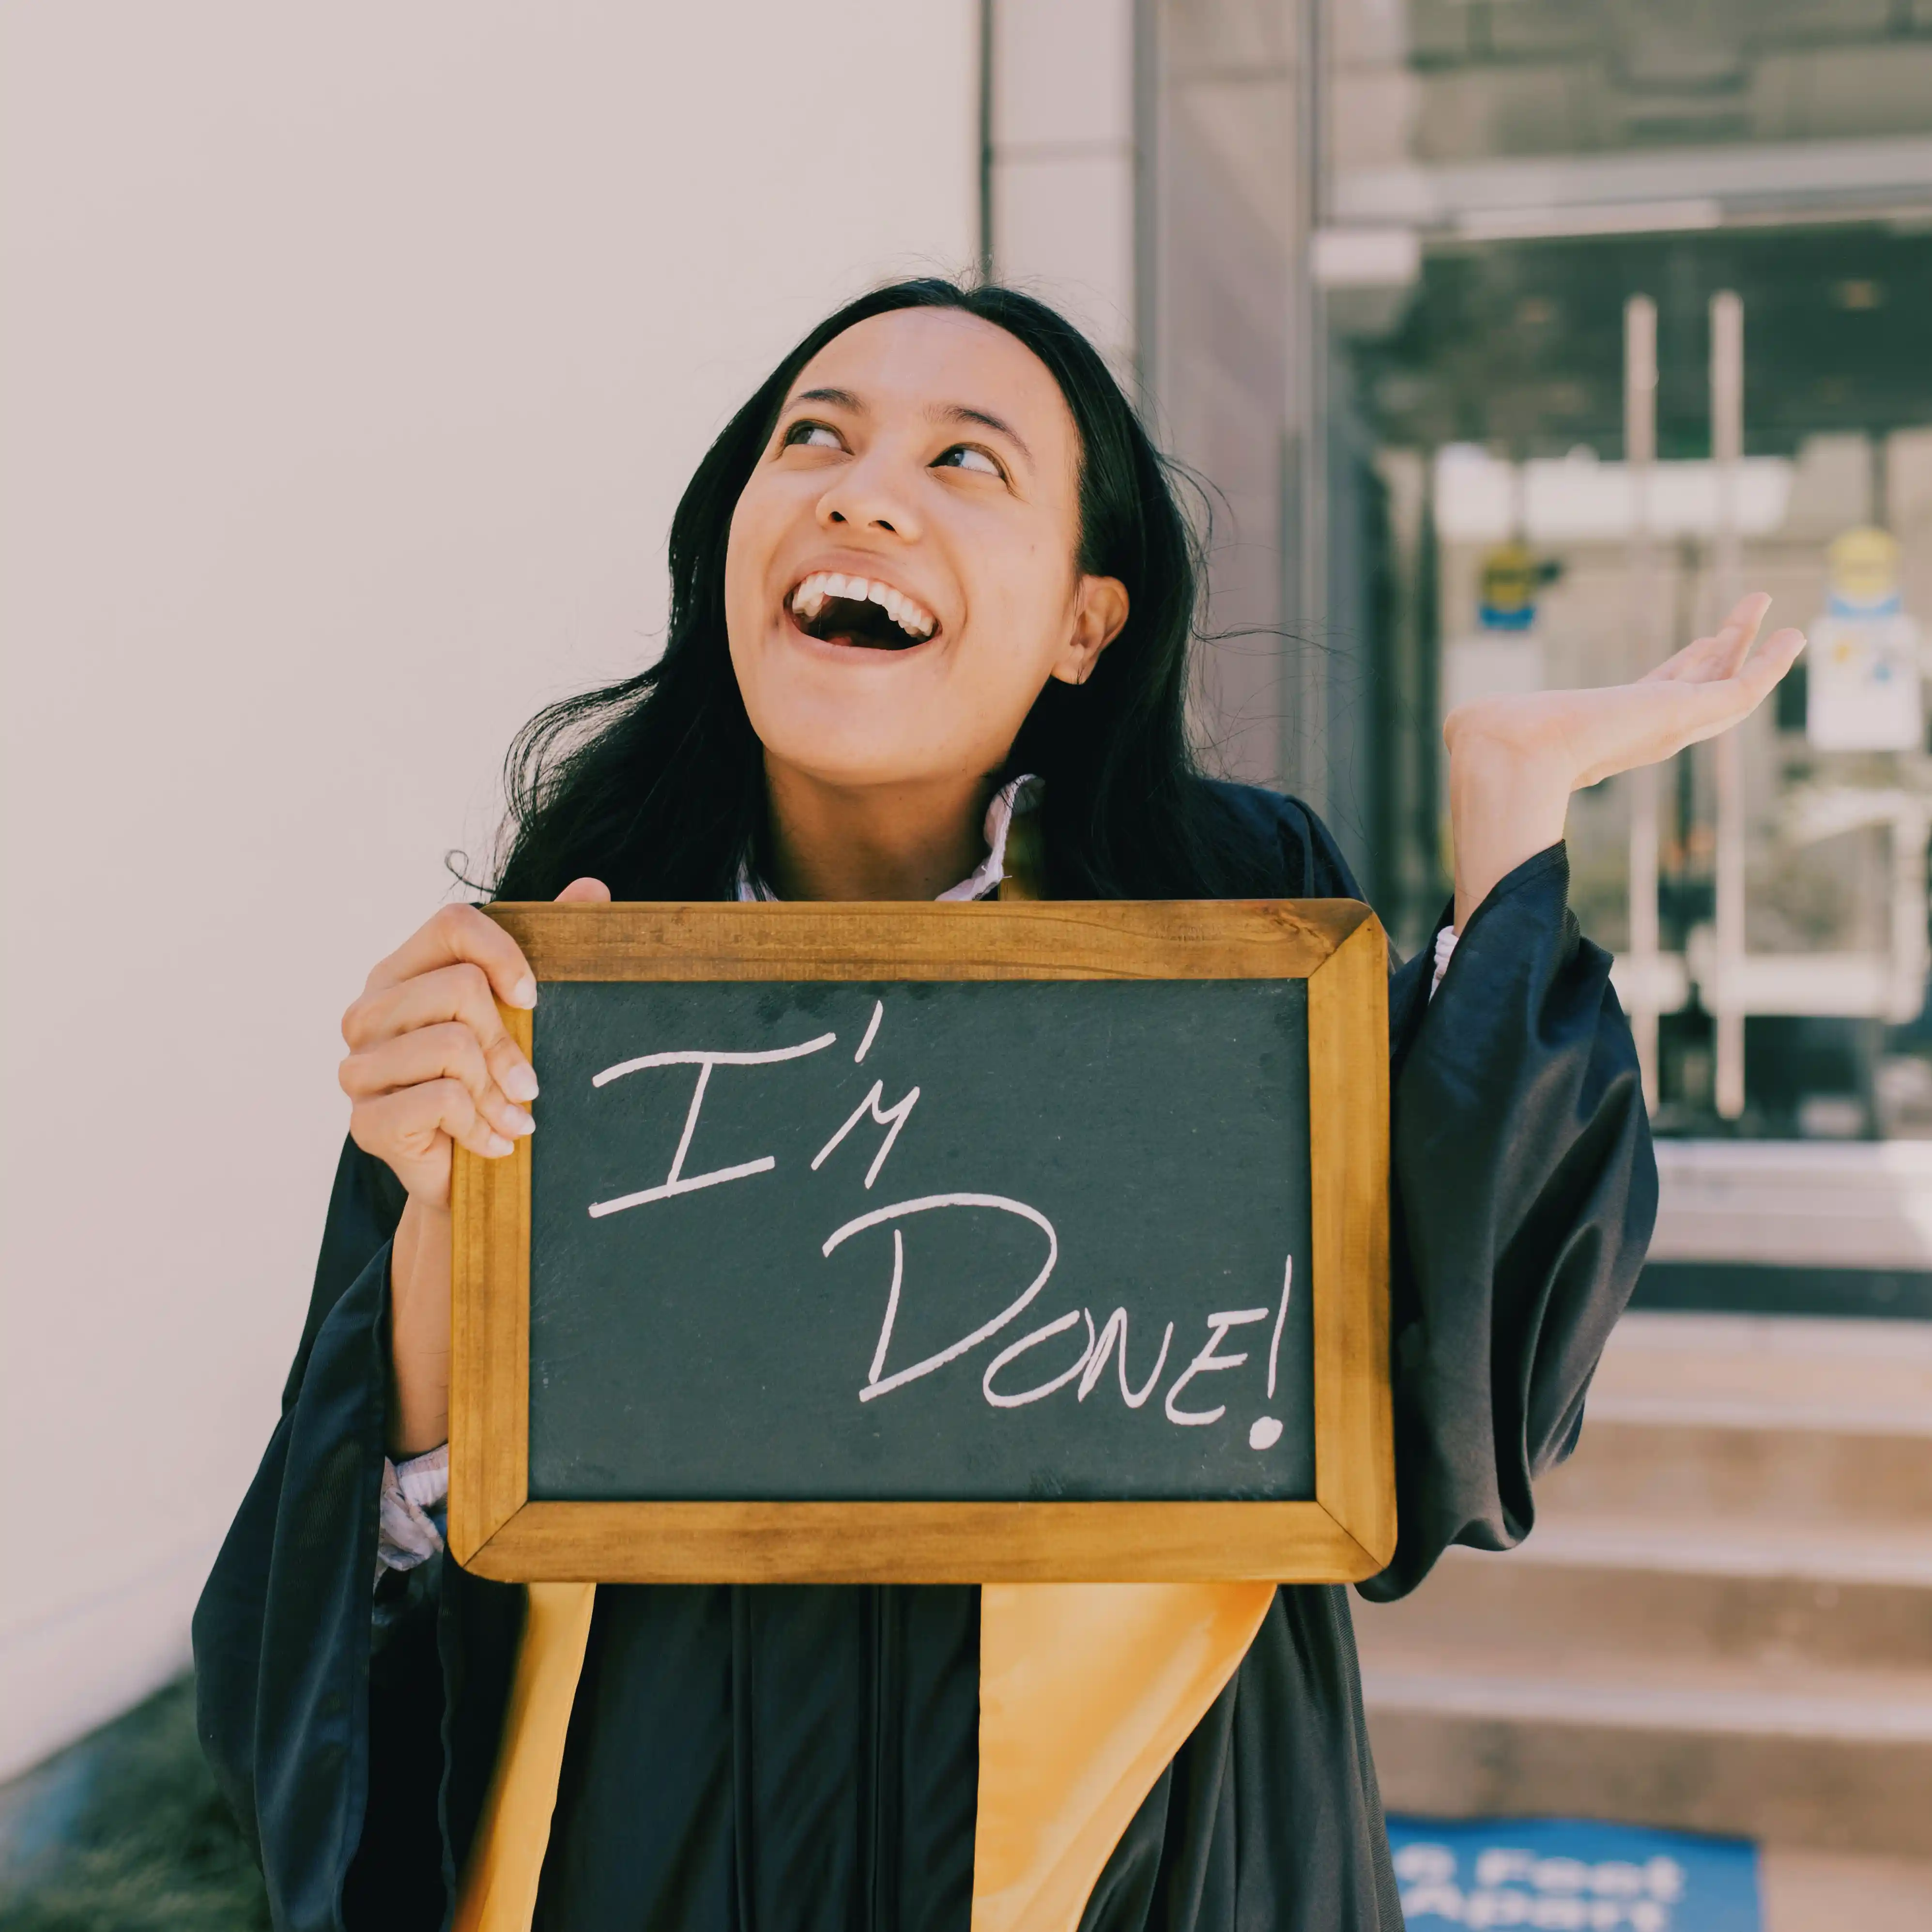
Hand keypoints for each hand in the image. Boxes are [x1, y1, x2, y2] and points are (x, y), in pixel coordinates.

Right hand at [341, 876, 610, 1454]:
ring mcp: (359, 1067)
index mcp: (403, 972)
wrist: (474, 1178)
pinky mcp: (364, 1121)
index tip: (536, 997)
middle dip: (510, 1041)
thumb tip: (591, 888)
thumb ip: (550, 947)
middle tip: (529, 1083)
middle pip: (458, 987)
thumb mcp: (528, 1016)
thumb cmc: (499, 1086)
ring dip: (497, 1090)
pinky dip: (482, 1126)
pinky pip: (440, 1101)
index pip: (451, 922)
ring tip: (512, 1115)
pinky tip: (492, 1140)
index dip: (503, 952)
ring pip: (451, 1045)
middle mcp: (369, 1011)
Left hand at [1442, 592, 1804, 929]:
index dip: (1679, 671)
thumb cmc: (1493, 740)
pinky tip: (1793, 637)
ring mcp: (1669, 725)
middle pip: (1697, 686)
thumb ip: (1480, 725)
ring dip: (1756, 652)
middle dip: (1722, 652)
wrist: (1511, 754)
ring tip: (1782, 620)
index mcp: (1606, 727)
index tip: (1699, 646)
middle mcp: (1643, 730)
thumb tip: (1457, 727)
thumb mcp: (1491, 724)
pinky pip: (1743, 689)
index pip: (1653, 695)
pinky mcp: (1685, 716)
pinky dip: (1771, 665)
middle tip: (1744, 618)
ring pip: (1728, 686)